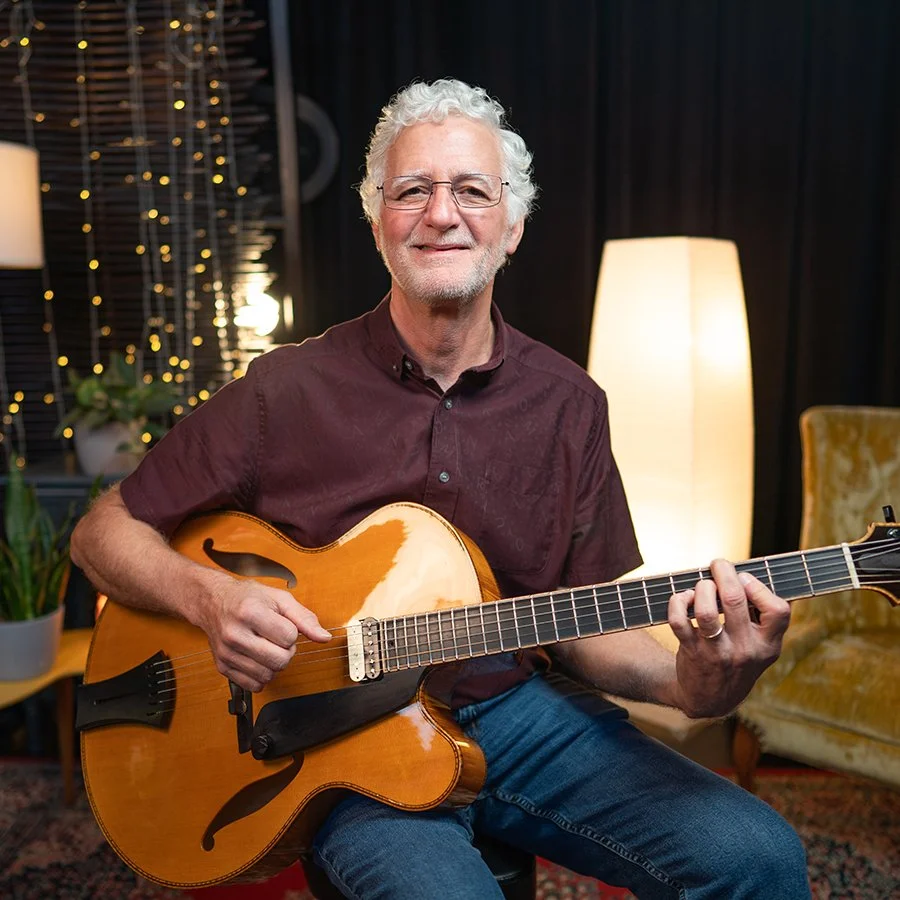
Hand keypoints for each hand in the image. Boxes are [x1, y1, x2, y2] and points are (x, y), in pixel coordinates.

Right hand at [198, 576, 330, 691]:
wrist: (214, 602)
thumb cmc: (248, 598)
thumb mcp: (279, 599)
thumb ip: (304, 618)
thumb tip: (324, 637)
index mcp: (250, 612)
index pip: (289, 637)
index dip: (292, 632)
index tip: (282, 624)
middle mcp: (235, 634)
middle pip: (280, 660)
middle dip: (286, 651)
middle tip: (277, 638)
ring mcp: (227, 652)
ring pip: (268, 676)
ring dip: (274, 664)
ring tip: (267, 647)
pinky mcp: (222, 667)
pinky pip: (254, 685)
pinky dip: (262, 676)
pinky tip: (258, 659)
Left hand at [667, 559, 790, 717]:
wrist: (712, 699)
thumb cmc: (737, 659)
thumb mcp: (761, 647)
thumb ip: (763, 617)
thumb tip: (749, 574)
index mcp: (768, 645)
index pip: (779, 610)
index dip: (760, 587)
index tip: (745, 579)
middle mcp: (745, 650)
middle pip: (735, 600)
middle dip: (723, 572)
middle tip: (718, 564)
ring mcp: (717, 653)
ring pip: (705, 611)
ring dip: (701, 588)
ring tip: (702, 586)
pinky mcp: (692, 653)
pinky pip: (679, 620)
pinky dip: (678, 602)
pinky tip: (683, 599)